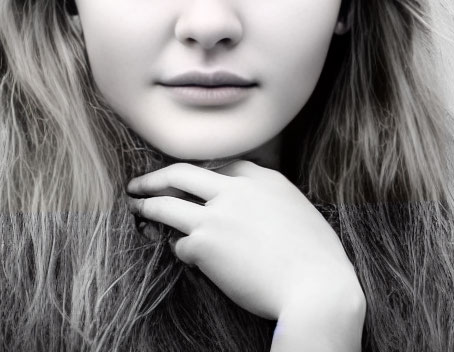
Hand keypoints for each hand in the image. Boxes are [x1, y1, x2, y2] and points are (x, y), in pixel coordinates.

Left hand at [126, 161, 364, 324]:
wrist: (318, 288)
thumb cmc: (317, 259)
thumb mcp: (299, 211)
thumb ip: (272, 201)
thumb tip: (254, 210)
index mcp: (264, 179)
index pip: (222, 165)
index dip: (200, 173)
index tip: (188, 180)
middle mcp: (237, 190)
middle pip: (182, 173)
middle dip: (156, 177)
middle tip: (139, 184)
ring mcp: (217, 215)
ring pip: (166, 203)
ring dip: (146, 205)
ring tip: (135, 209)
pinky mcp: (204, 244)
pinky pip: (178, 244)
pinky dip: (177, 249)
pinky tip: (182, 256)